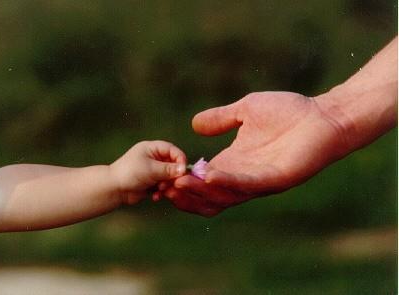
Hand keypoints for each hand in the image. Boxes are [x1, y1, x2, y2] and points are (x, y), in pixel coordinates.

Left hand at [110, 140, 186, 204]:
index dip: (180, 160)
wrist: (114, 189)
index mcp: (152, 148)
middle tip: (171, 184)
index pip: (173, 150)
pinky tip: (156, 196)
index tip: (183, 171)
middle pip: (173, 165)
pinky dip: (162, 192)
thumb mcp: (151, 169)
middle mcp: (154, 158)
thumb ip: (169, 169)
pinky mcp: (152, 183)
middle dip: (173, 176)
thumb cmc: (129, 173)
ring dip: (167, 185)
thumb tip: (185, 170)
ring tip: (160, 190)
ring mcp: (153, 171)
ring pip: (170, 178)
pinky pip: (164, 186)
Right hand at [163, 91, 349, 215]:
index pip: (203, 181)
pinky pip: (248, 185)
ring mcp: (260, 181)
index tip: (163, 177)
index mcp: (234, 163)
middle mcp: (244, 177)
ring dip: (201, 193)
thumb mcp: (245, 110)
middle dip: (187, 195)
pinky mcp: (277, 178)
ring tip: (179, 183)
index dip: (183, 183)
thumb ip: (221, 118)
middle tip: (166, 187)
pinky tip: (210, 175)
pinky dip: (228, 183)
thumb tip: (195, 125)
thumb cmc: (288, 111)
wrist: (323, 115)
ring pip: (225, 197)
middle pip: (210, 197)